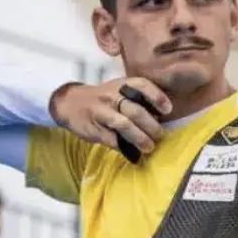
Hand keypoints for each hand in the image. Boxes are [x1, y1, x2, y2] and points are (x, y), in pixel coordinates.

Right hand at [49, 78, 171, 154]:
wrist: (70, 102)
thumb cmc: (104, 97)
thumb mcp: (119, 89)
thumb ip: (138, 98)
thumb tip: (161, 116)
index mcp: (122, 84)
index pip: (142, 85)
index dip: (157, 97)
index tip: (167, 110)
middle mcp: (111, 96)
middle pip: (135, 110)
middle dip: (151, 126)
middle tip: (159, 135)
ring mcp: (101, 112)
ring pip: (124, 125)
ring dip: (140, 138)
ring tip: (149, 147)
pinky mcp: (94, 129)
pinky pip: (112, 139)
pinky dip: (124, 148)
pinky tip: (133, 153)